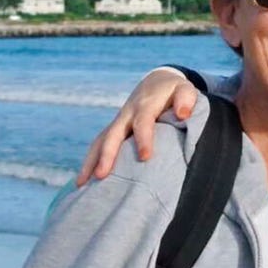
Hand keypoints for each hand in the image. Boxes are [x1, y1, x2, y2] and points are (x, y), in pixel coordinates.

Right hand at [76, 68, 198, 183]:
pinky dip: (89, 162)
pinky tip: (82, 182)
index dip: (143, 139)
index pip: (143, 123)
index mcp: (145, 106)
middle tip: (101, 176)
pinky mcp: (114, 130)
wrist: (157, 82)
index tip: (145, 157)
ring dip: (90, 161)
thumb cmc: (174, 91)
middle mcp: (126, 115)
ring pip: (100, 141)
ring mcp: (117, 123)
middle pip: (113, 135)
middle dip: (106, 155)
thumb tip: (183, 114)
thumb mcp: (185, 89)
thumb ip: (186, 99)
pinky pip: (98, 146)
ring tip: (81, 184)